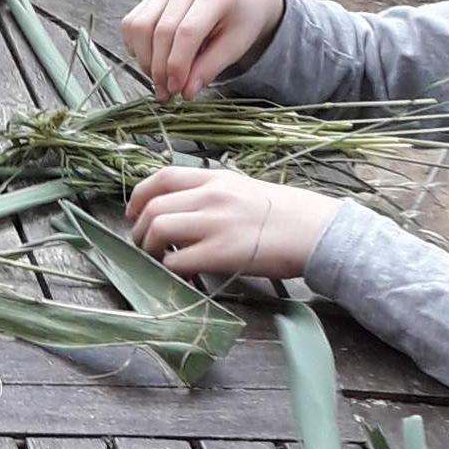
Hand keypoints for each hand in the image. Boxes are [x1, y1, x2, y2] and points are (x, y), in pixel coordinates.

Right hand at [122, 0, 284, 97]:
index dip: (177, 65)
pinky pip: (131, 23)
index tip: (177, 90)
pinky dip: (135, 47)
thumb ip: (209, 68)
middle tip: (166, 93)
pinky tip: (151, 59)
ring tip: (158, 78)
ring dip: (144, 59)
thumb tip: (185, 92)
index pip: (187, 32)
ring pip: (139, 26)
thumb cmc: (242, 22)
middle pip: (160, 31)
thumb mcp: (235, 47)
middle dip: (159, 68)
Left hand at [127, 167, 338, 280]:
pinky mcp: (221, 253)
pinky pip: (176, 261)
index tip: (133, 213)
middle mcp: (212, 196)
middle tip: (144, 244)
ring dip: (148, 248)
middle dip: (139, 229)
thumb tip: (179, 209)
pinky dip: (168, 268)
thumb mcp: (243, 189)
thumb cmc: (283, 213)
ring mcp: (215, 223)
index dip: (138, 195)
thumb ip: (210, 194)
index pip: (162, 176)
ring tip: (157, 258)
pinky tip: (179, 271)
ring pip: (158, 229)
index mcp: (216, 178)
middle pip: (153, 206)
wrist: (315, 230)